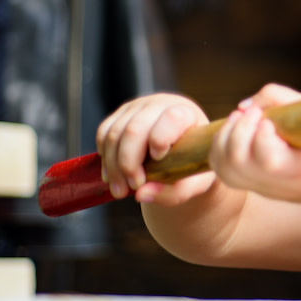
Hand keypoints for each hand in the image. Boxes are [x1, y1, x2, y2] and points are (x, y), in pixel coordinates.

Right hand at [96, 93, 215, 206]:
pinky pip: (104, 133)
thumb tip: (141, 194)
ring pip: (114, 133)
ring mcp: (138, 107)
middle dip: (127, 163)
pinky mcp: (121, 114)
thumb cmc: (194, 166)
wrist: (185, 153)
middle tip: (132, 187)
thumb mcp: (196, 183)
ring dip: (112, 166)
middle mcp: (161, 105)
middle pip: (134, 129)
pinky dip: (105, 157)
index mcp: (188, 114)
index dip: (161, 139)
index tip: (159, 161)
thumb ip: (174, 192)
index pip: (172, 118)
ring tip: (120, 190)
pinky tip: (112, 174)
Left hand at [209, 83, 300, 204]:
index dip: (261, 137)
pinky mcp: (245, 183)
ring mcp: (256, 185)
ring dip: (226, 134)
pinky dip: (220, 143)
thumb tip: (244, 106)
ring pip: (224, 164)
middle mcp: (274, 183)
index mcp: (299, 169)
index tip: (267, 120)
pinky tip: (234, 129)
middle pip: (238, 160)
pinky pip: (219, 166)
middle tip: (254, 112)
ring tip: (241, 118)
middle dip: (240, 129)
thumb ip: (279, 98)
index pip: (268, 160)